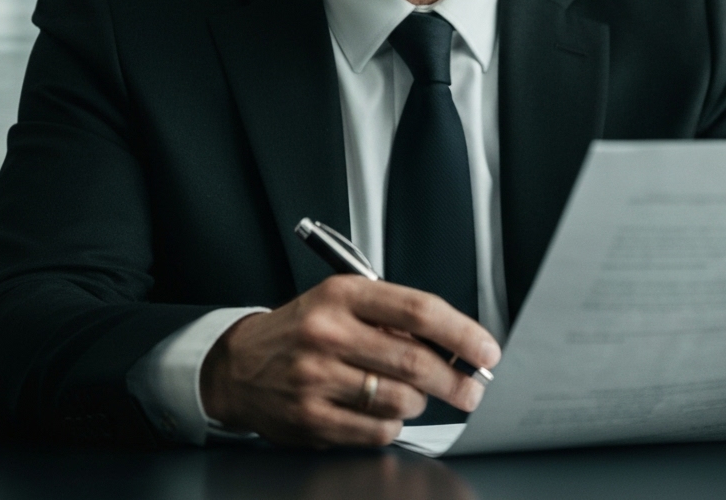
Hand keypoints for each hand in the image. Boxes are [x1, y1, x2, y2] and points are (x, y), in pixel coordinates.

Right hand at [199, 276, 500, 447]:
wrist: (239, 365)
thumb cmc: (303, 329)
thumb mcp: (343, 302)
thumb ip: (393, 317)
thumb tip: (454, 344)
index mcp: (343, 295)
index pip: (418, 310)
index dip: (461, 332)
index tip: (485, 349)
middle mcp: (328, 333)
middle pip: (414, 360)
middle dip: (457, 379)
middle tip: (473, 388)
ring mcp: (317, 378)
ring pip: (400, 399)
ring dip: (421, 401)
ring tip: (416, 393)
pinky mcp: (310, 419)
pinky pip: (377, 430)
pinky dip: (393, 423)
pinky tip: (386, 411)